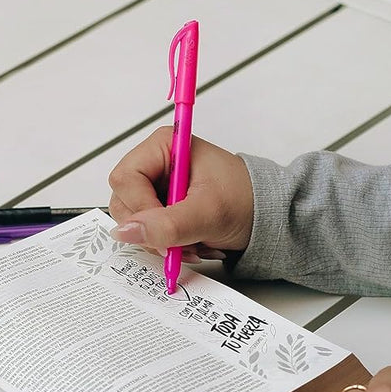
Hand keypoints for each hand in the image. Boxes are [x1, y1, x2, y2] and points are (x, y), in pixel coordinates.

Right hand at [107, 128, 253, 258]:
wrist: (266, 216)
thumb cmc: (246, 200)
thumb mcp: (207, 213)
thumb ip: (166, 224)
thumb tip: (124, 232)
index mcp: (164, 146)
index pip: (125, 179)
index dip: (140, 208)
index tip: (165, 229)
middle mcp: (155, 164)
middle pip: (124, 202)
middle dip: (152, 230)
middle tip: (181, 240)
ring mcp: (156, 187)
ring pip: (133, 222)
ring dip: (161, 241)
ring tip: (192, 242)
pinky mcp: (160, 207)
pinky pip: (146, 232)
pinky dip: (166, 245)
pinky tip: (189, 243)